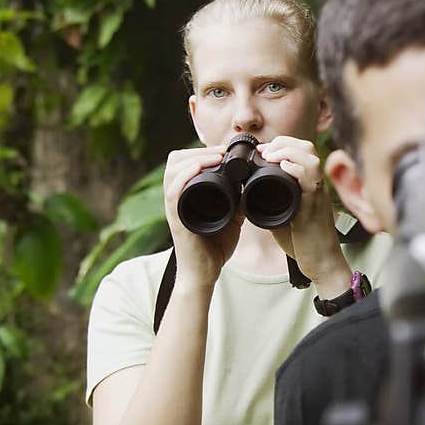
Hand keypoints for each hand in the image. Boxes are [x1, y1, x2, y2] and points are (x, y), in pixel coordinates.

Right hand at [163, 145, 244, 291]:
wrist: (205, 273)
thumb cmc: (214, 248)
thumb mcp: (232, 218)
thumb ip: (238, 201)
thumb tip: (252, 185)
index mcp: (187, 194)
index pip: (185, 162)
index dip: (203, 151)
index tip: (225, 150)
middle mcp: (177, 198)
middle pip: (176, 161)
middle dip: (199, 151)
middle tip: (222, 152)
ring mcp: (175, 207)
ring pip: (172, 170)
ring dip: (194, 158)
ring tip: (216, 157)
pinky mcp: (176, 218)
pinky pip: (173, 192)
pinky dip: (184, 176)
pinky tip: (198, 168)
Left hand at [257, 137, 350, 297]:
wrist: (321, 263)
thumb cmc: (305, 240)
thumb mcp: (287, 213)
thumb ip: (275, 199)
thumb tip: (249, 190)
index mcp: (310, 184)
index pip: (302, 149)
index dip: (282, 143)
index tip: (263, 151)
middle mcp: (317, 185)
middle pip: (307, 147)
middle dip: (284, 143)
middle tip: (265, 152)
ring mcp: (317, 195)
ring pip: (310, 159)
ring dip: (288, 152)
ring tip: (271, 157)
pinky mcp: (315, 208)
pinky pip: (311, 182)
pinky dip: (297, 170)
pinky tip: (283, 167)